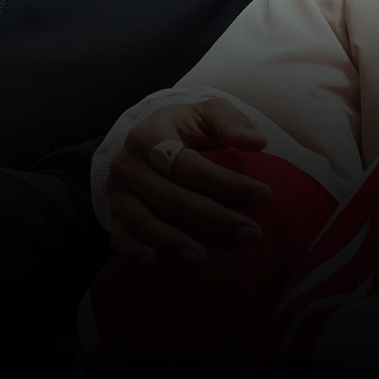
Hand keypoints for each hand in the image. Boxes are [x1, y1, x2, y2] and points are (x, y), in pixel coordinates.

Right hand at [107, 99, 272, 267]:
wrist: (147, 141)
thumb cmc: (184, 129)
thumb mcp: (206, 114)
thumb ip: (231, 122)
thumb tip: (257, 143)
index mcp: (150, 136)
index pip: (190, 166)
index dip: (227, 183)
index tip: (264, 196)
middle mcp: (128, 165)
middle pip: (171, 198)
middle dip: (213, 219)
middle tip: (250, 234)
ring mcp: (118, 193)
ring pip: (143, 222)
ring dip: (173, 243)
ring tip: (202, 260)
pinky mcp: (114, 215)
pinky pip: (121, 238)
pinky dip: (135, 253)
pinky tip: (155, 264)